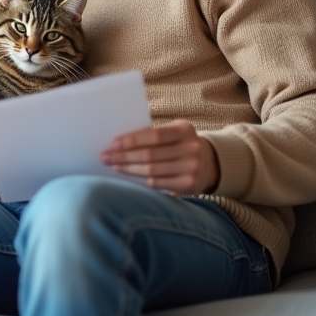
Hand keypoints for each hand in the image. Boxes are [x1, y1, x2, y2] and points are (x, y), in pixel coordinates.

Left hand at [101, 120, 219, 194]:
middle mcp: (191, 148)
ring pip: (152, 170)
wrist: (210, 162)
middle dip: (124, 156)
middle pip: (150, 154)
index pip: (155, 135)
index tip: (114, 143)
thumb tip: (120, 142)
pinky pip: (158, 183)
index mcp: (185, 130)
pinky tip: (129, 177)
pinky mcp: (189, 185)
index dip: (133, 140)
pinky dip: (141, 181)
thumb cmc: (181, 144)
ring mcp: (192, 168)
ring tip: (114, 166)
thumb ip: (153, 134)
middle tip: (105, 157)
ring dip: (129, 169)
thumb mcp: (174, 132)